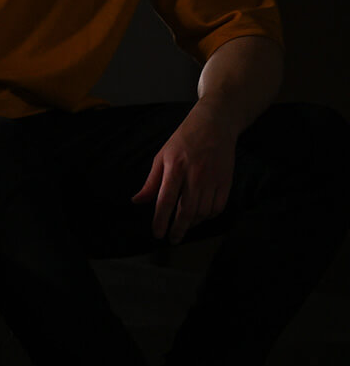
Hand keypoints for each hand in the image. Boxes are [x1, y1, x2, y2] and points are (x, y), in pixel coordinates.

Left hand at [131, 104, 237, 244]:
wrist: (214, 126)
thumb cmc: (183, 140)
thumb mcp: (162, 156)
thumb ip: (151, 182)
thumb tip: (137, 201)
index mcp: (175, 168)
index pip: (165, 200)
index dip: (160, 220)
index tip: (157, 234)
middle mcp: (195, 176)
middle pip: (186, 211)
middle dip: (178, 229)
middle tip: (172, 239)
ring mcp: (212, 180)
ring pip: (203, 212)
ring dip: (192, 224)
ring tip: (183, 227)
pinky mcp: (226, 182)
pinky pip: (218, 207)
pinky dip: (208, 217)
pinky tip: (200, 217)